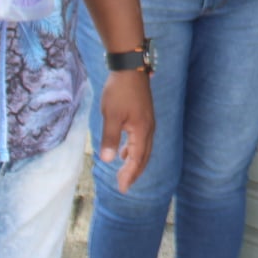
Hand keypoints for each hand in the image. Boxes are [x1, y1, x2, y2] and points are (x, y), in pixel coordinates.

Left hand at [97, 69, 154, 192]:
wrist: (130, 68)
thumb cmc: (119, 91)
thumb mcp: (111, 115)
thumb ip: (110, 138)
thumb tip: (108, 160)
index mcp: (142, 130)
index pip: (137, 159)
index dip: (130, 174)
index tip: (123, 188)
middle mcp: (149, 128)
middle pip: (144, 156)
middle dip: (134, 172)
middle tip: (124, 185)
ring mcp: (148, 121)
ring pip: (144, 148)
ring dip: (135, 161)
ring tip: (124, 172)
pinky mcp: (144, 116)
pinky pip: (142, 139)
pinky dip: (134, 149)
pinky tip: (124, 150)